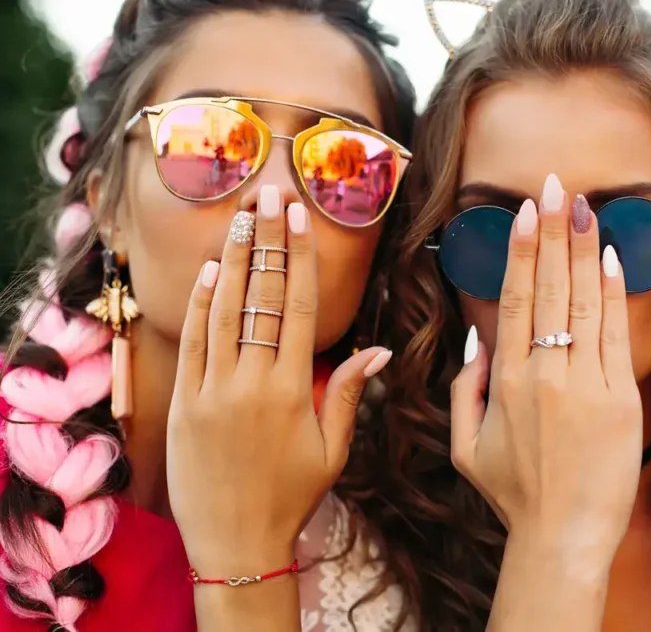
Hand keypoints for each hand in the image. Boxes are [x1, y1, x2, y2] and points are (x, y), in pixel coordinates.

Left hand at [167, 189, 391, 574]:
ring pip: (223, 310)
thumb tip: (379, 348)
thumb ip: (351, 392)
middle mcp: (252, 381)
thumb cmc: (292, 496)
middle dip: (266, 240)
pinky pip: (193, 343)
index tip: (298, 217)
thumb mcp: (334, 450)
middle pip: (261, 296)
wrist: (236, 542)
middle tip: (268, 195)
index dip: (299, 256)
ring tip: (238, 217)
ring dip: (231, 260)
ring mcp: (213, 390)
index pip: (299, 306)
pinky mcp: (183, 404)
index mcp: (294, 389)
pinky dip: (199, 305)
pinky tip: (208, 273)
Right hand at [450, 174, 643, 567]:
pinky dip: (613, 294)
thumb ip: (465, 388)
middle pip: (550, 289)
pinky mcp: (620, 397)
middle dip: (553, 233)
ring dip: (584, 250)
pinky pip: (615, 335)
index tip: (526, 212)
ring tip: (584, 206)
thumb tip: (476, 338)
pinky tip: (611, 257)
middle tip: (555, 186)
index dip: (522, 252)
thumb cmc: (513, 495)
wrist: (563, 537)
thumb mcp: (464, 447)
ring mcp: (585, 383)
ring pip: (584, 302)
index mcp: (506, 381)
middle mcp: (544, 373)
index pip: (514, 300)